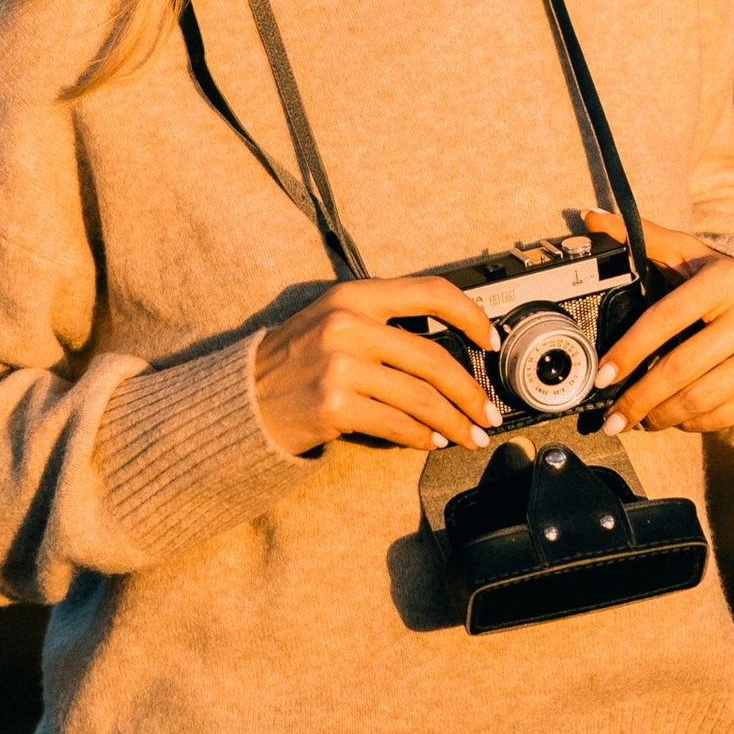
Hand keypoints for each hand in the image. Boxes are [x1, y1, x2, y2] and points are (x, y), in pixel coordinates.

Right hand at [252, 276, 501, 458]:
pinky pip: (397, 425)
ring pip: (421, 398)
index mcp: (354, 295)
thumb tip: (450, 347)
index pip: (431, 291)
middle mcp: (348, 324)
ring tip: (470, 435)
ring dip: (455, 422)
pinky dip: (423, 438)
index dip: (471, 315)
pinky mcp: (334, 405)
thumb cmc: (295, 361)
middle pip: (434, 359)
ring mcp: (340, 365)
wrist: (244, 398)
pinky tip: (432, 442)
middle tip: (488, 412)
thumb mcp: (333, 319)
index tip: (489, 339)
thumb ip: (384, 323)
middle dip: (470, 392)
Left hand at [581, 209, 733, 437]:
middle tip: (613, 417)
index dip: (629, 351)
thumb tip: (589, 216)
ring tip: (639, 420)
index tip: (602, 376)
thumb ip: (642, 237)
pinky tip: (675, 420)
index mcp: (727, 277)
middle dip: (639, 397)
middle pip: (682, 367)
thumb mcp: (688, 255)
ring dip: (662, 416)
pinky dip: (695, 424)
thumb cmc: (722, 283)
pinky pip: (728, 414)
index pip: (666, 319)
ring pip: (703, 397)